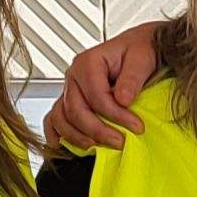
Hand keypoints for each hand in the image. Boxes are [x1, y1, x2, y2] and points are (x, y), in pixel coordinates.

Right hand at [39, 25, 159, 150]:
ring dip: (78, 137)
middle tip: (120, 142)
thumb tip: (122, 100)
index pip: (96, 96)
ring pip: (61, 118)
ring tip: (98, 147)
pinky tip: (63, 146)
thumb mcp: (142, 58)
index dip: (116, 115)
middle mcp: (73, 76)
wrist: (137, 48)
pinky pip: (54, 119)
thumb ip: (132, 77)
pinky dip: (56, 133)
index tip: (137, 126)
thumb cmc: (139, 51)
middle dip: (98, 130)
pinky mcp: (69, 100)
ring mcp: (69, 89)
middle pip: (75, 110)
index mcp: (88, 62)